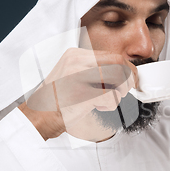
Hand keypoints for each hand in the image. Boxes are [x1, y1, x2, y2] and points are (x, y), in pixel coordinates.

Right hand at [19, 48, 137, 139]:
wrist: (38, 115)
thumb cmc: (57, 98)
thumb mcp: (72, 73)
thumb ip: (93, 69)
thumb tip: (122, 71)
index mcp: (76, 55)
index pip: (112, 55)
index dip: (127, 67)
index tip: (131, 78)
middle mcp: (77, 62)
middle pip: (118, 63)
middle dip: (129, 78)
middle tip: (127, 89)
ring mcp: (79, 77)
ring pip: (117, 78)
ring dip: (120, 92)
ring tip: (108, 99)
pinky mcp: (82, 95)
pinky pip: (111, 97)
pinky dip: (111, 105)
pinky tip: (99, 107)